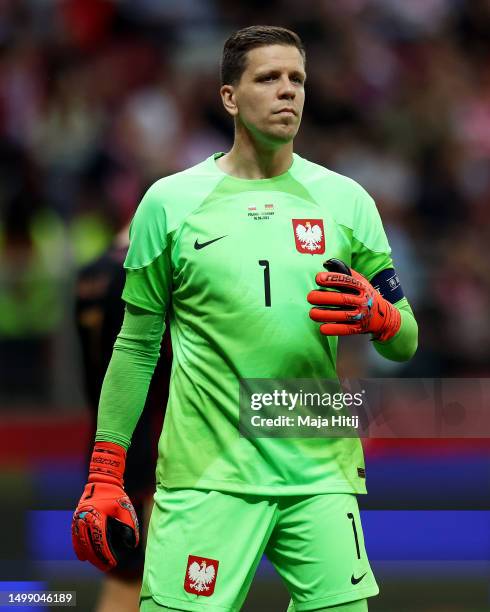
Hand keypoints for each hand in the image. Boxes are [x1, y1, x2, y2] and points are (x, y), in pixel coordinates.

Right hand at [72, 442, 138, 571]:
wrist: (102, 481)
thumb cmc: (115, 494)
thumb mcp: (125, 508)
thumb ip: (130, 525)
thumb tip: (133, 543)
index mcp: (97, 516)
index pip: (100, 541)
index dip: (106, 554)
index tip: (112, 563)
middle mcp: (85, 518)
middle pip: (89, 544)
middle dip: (97, 558)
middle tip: (105, 567)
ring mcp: (78, 518)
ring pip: (80, 542)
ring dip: (87, 554)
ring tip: (95, 563)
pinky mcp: (76, 518)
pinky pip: (75, 536)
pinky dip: (78, 547)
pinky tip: (82, 556)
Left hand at [307, 259, 400, 340]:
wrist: (384, 317)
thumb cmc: (366, 295)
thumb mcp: (360, 282)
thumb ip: (345, 272)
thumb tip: (326, 263)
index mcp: (362, 287)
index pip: (347, 281)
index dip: (332, 279)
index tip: (318, 278)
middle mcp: (363, 301)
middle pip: (342, 299)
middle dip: (324, 298)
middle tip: (310, 297)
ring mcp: (362, 316)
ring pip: (342, 315)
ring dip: (325, 315)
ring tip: (312, 313)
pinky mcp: (359, 328)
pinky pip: (345, 330)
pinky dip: (333, 330)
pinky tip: (322, 328)